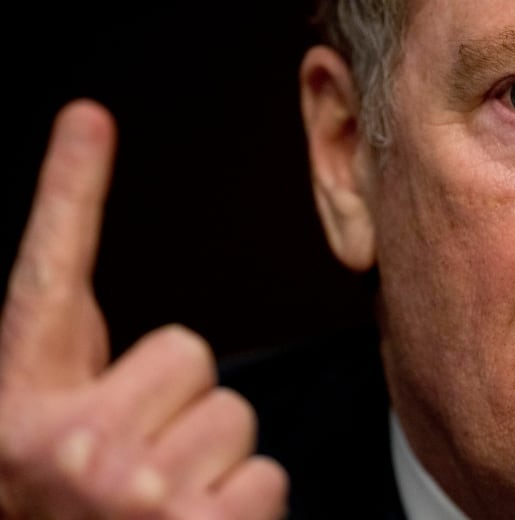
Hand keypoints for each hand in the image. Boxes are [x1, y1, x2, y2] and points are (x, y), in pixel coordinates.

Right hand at [0, 100, 287, 518]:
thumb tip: (139, 315)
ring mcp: (134, 491)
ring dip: (215, 460)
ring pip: (235, 415)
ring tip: (170, 506)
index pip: (48, 278)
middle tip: (146, 467)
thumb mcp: (56, 445)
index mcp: (25, 411)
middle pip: (190, 354)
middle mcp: (70, 445)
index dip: (67, 192)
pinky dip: (244, 506)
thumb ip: (89, 379)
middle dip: (184, 405)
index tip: (90, 120)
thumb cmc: (79, 518)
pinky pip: (266, 475)